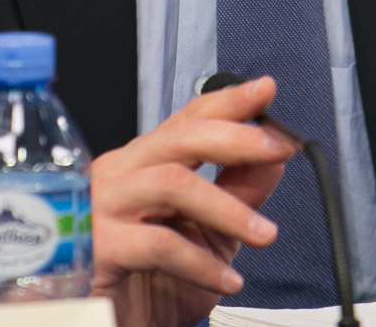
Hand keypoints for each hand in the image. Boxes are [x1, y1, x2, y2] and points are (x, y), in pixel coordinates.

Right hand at [90, 75, 295, 326]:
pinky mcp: (97, 246)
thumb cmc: (148, 285)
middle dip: (234, 138)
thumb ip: (237, 195)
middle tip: (278, 149)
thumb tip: (273, 158)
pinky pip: (158, 243)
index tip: (265, 91)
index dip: (227, 101)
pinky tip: (227, 280)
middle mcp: (119, 175)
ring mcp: (102, 206)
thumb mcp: (209, 239)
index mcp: (142, 165)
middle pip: (179, 138)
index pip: (185, 120)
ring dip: (227, 207)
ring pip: (171, 183)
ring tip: (264, 233)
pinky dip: (201, 262)